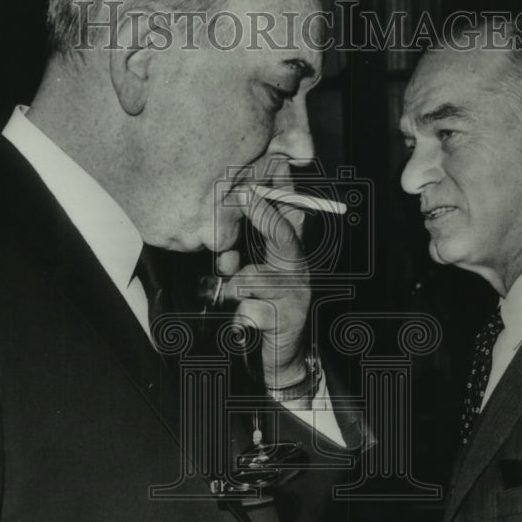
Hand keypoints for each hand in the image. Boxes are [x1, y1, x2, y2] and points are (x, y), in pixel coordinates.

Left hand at [216, 185, 309, 386]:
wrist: (285, 358)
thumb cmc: (268, 313)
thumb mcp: (254, 282)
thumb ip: (240, 263)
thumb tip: (224, 256)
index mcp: (290, 257)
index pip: (292, 216)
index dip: (285, 189)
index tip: (277, 163)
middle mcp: (297, 272)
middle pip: (283, 236)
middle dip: (263, 212)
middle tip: (243, 192)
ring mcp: (294, 295)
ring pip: (253, 278)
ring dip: (235, 288)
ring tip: (236, 300)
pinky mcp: (285, 319)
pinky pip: (248, 310)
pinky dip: (238, 319)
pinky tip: (243, 326)